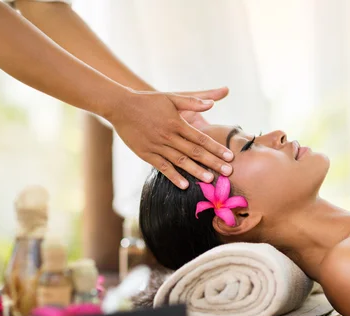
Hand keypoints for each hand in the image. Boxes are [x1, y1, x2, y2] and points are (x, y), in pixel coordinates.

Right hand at [105, 88, 233, 188]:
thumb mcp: (171, 97)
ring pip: (180, 161)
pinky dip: (174, 176)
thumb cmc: (149, 101)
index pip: (201, 138)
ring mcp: (157, 146)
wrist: (120, 106)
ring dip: (196, 171)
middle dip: (213, 162)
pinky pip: (162, 167)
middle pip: (195, 151)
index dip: (216, 148)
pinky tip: (184, 185)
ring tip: (210, 179)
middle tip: (228, 172)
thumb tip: (213, 103)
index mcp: (177, 122)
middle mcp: (169, 135)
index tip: (229, 157)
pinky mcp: (146, 154)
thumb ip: (192, 101)